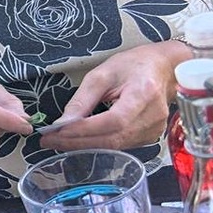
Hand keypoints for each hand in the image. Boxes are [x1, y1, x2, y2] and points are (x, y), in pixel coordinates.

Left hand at [40, 44, 178, 151]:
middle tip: (49, 141)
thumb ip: (82, 99)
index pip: (112, 120)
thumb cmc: (133, 66)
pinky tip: (80, 141)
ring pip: (115, 146)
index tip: (57, 131)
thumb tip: (62, 123)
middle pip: (112, 138)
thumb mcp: (102, 74)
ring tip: (59, 141)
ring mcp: (154, 129)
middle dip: (77, 142)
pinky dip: (98, 144)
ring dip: (84, 146)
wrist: (162, 69)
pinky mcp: (151, 137)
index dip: (84, 130)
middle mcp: (153, 116)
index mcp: (143, 93)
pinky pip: (121, 146)